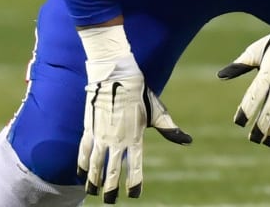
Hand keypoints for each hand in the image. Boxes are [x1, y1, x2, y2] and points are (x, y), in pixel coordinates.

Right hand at [77, 26, 190, 203]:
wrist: (116, 75)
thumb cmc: (139, 94)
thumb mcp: (157, 112)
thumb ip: (170, 130)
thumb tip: (188, 140)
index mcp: (135, 138)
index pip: (135, 167)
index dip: (134, 183)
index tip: (134, 195)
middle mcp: (117, 140)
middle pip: (111, 172)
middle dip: (110, 190)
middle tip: (110, 201)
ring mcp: (101, 135)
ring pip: (95, 165)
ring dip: (94, 181)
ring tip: (93, 193)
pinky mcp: (90, 129)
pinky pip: (83, 151)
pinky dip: (82, 164)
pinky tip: (81, 175)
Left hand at [218, 0, 269, 145]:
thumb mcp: (255, 51)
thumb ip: (239, 66)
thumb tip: (220, 75)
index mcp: (267, 73)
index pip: (254, 97)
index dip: (245, 111)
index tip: (238, 122)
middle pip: (269, 111)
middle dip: (260, 127)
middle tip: (252, 139)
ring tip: (266, 142)